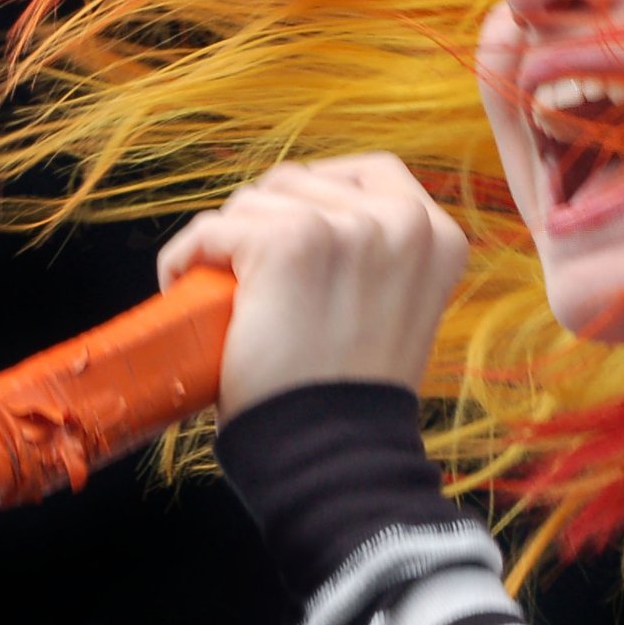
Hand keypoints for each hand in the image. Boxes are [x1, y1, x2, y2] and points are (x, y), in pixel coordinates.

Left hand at [156, 154, 467, 420]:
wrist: (336, 453)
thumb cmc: (353, 397)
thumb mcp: (396, 308)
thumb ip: (379, 257)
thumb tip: (323, 224)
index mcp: (437, 236)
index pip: (372, 171)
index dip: (321, 197)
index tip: (296, 239)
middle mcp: (404, 221)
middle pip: (300, 182)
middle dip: (265, 224)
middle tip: (255, 284)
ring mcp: (350, 227)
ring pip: (252, 202)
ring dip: (228, 244)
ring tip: (228, 296)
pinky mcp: (291, 241)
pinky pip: (212, 229)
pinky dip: (185, 260)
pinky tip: (188, 292)